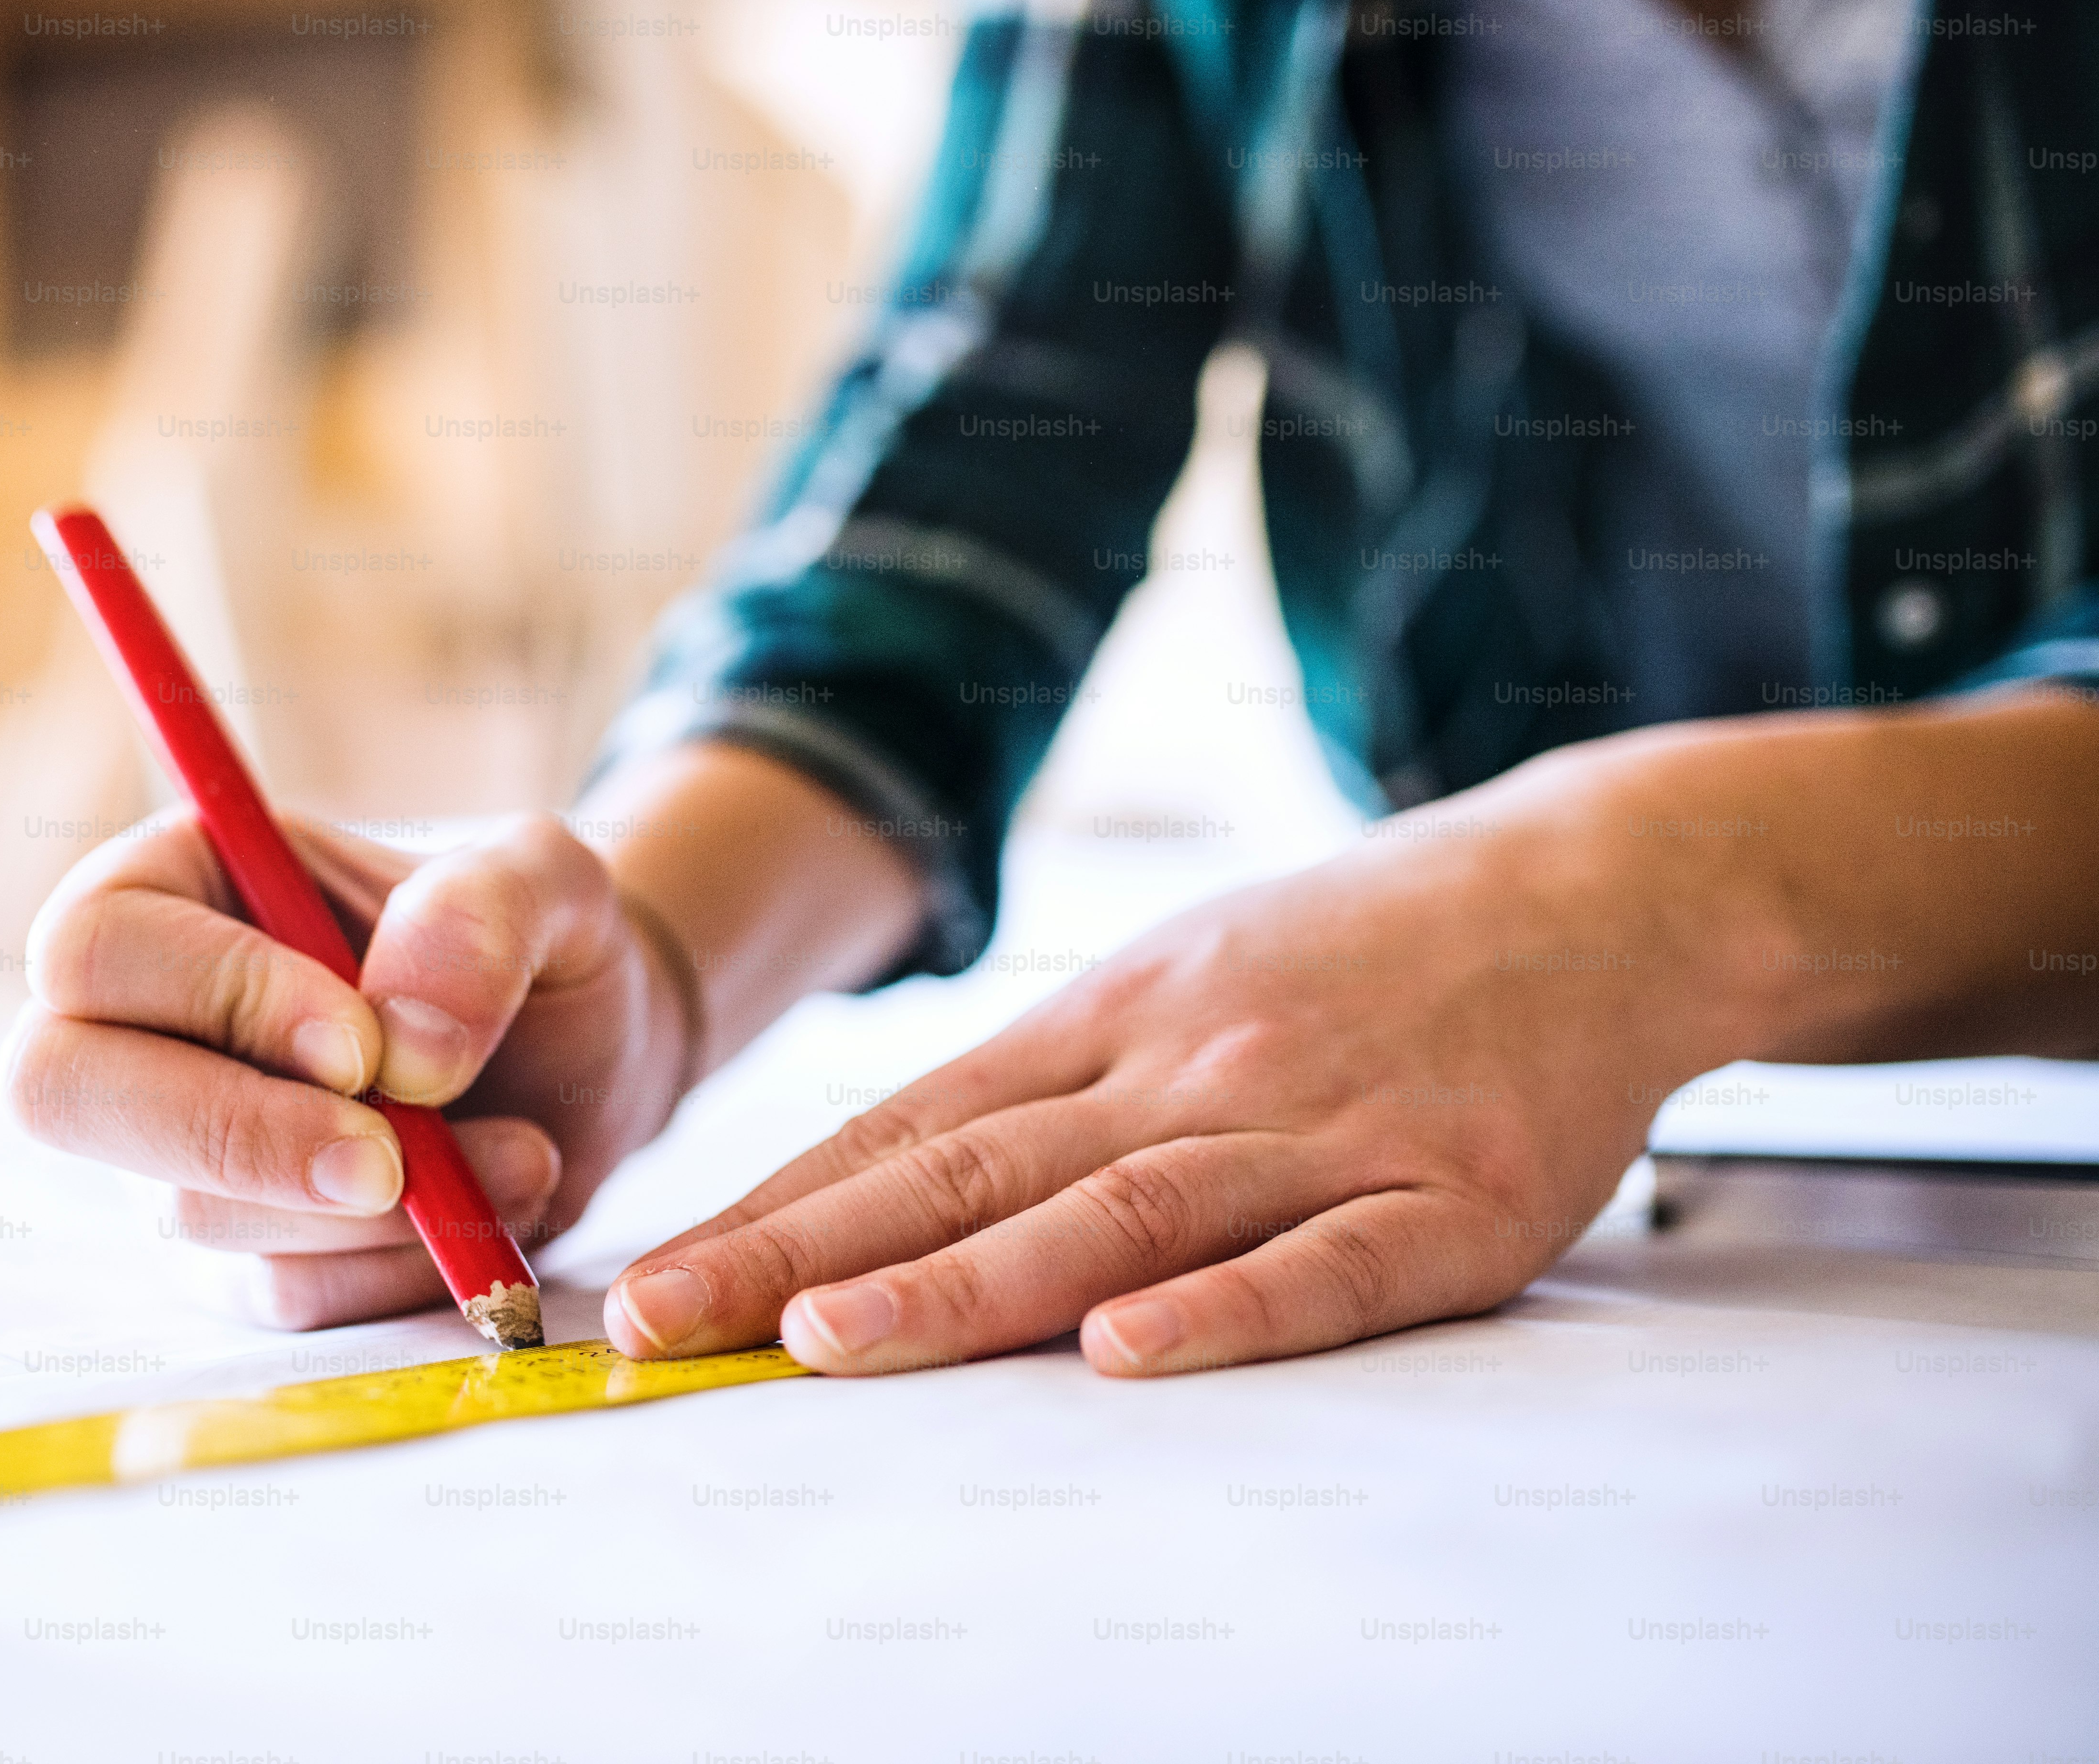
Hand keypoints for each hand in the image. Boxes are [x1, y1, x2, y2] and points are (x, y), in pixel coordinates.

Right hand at [4, 808, 689, 1327]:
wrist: (590, 1058)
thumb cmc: (537, 946)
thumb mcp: (550, 881)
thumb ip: (483, 916)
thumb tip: (406, 1044)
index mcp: (175, 887)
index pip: (95, 948)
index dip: (215, 999)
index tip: (361, 1044)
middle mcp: (135, 1023)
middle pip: (58, 1090)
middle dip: (235, 1135)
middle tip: (387, 1160)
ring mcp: (168, 1152)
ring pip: (186, 1213)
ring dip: (362, 1211)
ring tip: (520, 1152)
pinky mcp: (234, 1257)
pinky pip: (276, 1295)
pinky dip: (395, 1270)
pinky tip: (491, 1209)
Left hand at [604, 736, 1789, 1375]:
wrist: (1590, 891)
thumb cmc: (1359, 954)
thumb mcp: (1182, 977)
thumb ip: (1051, 1085)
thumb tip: (885, 1180)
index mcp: (1113, 1018)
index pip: (908, 1128)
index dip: (773, 1211)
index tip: (656, 1279)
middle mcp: (1189, 1067)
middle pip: (969, 1174)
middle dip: (803, 1257)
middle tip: (666, 1321)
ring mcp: (1318, 1131)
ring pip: (1113, 1216)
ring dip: (961, 1287)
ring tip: (827, 1345)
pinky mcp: (1450, 1198)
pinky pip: (1323, 1265)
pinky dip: (1222, 1311)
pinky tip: (1124, 1357)